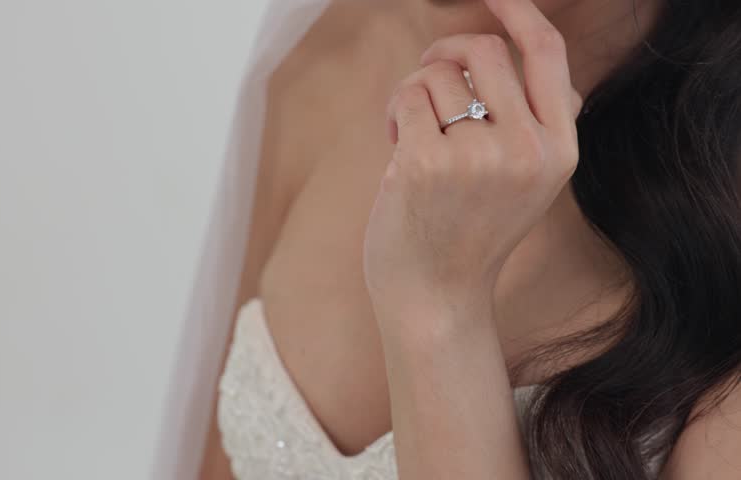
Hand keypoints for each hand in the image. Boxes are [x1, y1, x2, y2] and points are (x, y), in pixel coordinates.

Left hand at [363, 0, 582, 314]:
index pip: (547, 53)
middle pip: (484, 50)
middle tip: (426, 75)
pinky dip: (395, 113)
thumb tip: (537, 64)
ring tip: (410, 132)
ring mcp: (478, 157)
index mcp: (558, 150)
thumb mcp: (527, 184)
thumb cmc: (470, 234)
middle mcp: (528, 150)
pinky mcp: (427, 164)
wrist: (436, 299)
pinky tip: (396, 147)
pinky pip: (406, 98)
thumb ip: (536, 127)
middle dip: (445, 51)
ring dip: (413, 92)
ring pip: (437, 73)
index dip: (518, 11)